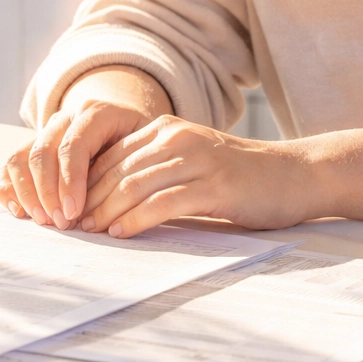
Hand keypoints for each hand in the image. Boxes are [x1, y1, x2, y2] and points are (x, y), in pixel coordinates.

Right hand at [0, 101, 153, 228]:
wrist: (127, 130)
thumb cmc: (142, 147)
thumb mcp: (147, 150)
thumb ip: (133, 167)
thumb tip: (117, 206)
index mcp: (95, 112)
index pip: (73, 145)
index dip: (70, 181)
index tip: (74, 212)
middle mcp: (65, 118)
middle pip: (43, 153)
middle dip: (48, 193)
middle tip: (61, 223)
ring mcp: (45, 131)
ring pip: (20, 158)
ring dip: (28, 193)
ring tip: (43, 221)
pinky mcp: (31, 148)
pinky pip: (9, 165)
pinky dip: (9, 189)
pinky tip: (20, 212)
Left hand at [77, 115, 310, 237]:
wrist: (296, 175)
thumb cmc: (241, 177)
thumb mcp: (192, 162)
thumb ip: (156, 170)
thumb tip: (108, 198)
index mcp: (168, 129)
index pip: (112, 154)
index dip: (84, 182)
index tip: (66, 208)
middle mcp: (179, 138)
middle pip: (117, 169)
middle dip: (88, 198)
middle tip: (67, 225)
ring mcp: (197, 160)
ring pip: (135, 184)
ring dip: (106, 210)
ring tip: (87, 231)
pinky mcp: (215, 186)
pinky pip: (164, 202)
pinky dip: (137, 218)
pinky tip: (121, 232)